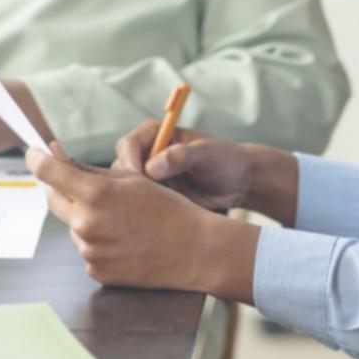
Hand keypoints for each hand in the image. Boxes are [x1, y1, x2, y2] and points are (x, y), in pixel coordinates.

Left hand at [28, 143, 258, 300]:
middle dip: (59, 186)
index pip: (48, 171)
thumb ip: (89, 169)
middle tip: (76, 180)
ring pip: (73, 225)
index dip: (37, 158)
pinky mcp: (96, 270)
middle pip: (52, 199)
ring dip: (85, 216)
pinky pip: (87, 248)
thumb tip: (55, 155)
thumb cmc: (167, 207)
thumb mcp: (131, 178)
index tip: (33, 152)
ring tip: (121, 218)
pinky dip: (98, 240)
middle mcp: (86, 223)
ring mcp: (89, 250)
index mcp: (95, 193)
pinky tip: (124, 238)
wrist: (194, 249)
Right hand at [113, 120, 254, 213]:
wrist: (238, 184)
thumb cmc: (225, 160)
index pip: (129, 144)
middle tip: (138, 201)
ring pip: (124, 190)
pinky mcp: (153, 198)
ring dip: (131, 202)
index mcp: (156, 133)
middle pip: (119, 168)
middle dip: (124, 185)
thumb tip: (153, 166)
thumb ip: (182, 155)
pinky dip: (139, 214)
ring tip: (147, 215)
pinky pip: (137, 206)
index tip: (139, 179)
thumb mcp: (208, 154)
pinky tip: (151, 224)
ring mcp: (148, 178)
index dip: (129, 161)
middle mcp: (147, 154)